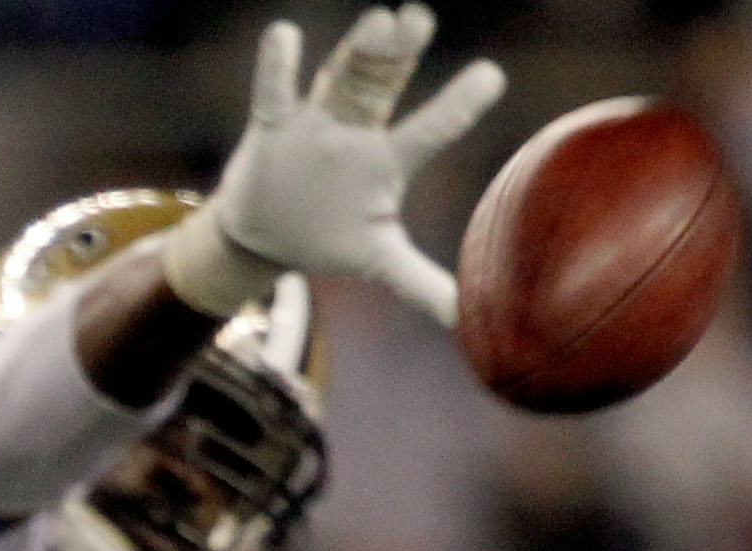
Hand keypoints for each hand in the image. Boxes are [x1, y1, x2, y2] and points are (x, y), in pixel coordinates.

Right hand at [176, 7, 502, 323]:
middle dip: (399, 54)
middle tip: (417, 20)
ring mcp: (316, 124)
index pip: (430, 130)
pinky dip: (275, 66)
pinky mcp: (273, 127)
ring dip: (356, 49)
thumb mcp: (377, 259)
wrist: (262, 236)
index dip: (458, 106)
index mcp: (387, 161)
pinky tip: (283, 34)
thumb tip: (465, 320)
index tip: (489, 78)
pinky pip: (274, 93)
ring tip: (379, 20)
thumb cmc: (330, 237)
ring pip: (339, 79)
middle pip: (384, 87)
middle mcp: (358, 131)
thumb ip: (418, 283)